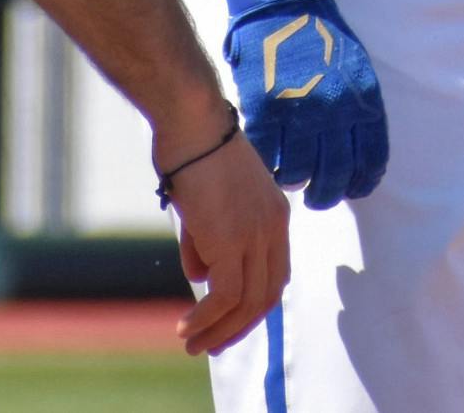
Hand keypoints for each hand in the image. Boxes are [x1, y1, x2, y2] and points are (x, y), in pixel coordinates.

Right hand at [152, 104, 288, 356]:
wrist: (190, 119)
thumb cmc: (191, 147)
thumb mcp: (207, 199)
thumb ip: (208, 239)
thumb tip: (201, 277)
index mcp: (275, 214)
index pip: (275, 272)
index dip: (254, 301)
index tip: (230, 318)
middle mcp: (273, 228)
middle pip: (266, 294)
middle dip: (239, 325)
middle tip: (213, 344)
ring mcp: (255, 236)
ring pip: (246, 303)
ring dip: (219, 330)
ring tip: (194, 344)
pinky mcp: (231, 242)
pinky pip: (224, 297)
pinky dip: (207, 319)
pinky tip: (187, 327)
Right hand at [219, 0, 387, 208]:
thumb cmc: (320, 28)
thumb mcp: (355, 65)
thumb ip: (354, 104)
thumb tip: (348, 141)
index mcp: (364, 101)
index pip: (370, 161)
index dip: (360, 183)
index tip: (351, 189)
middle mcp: (336, 113)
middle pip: (335, 175)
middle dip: (326, 194)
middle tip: (317, 197)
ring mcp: (300, 111)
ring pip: (300, 170)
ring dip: (295, 182)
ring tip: (290, 181)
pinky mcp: (266, 106)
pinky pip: (268, 151)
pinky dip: (268, 163)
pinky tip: (267, 164)